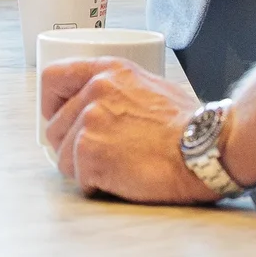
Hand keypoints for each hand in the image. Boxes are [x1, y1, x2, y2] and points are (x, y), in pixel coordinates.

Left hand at [40, 57, 216, 204]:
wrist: (205, 149)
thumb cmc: (187, 125)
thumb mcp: (149, 86)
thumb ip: (116, 90)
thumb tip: (96, 105)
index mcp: (108, 72)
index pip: (52, 78)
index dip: (50, 103)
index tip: (57, 116)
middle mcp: (94, 92)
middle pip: (55, 126)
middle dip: (71, 146)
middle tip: (98, 156)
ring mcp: (90, 122)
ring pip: (62, 155)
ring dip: (83, 168)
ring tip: (115, 168)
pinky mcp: (90, 152)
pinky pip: (77, 177)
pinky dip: (95, 184)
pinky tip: (120, 179)